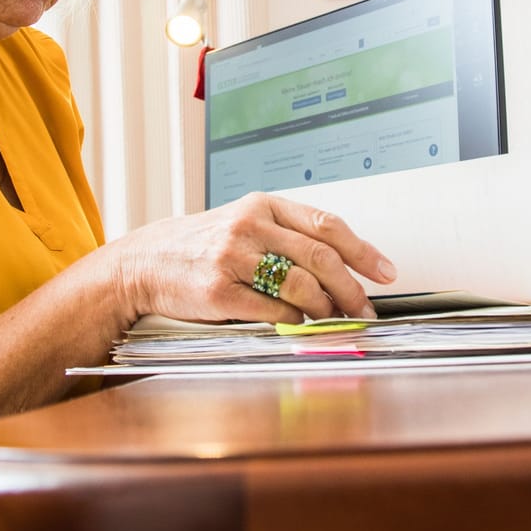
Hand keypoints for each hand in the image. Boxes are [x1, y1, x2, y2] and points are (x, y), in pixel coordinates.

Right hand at [107, 192, 396, 325]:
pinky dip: (294, 321)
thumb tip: (344, 266)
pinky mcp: (218, 292)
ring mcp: (232, 258)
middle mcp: (249, 226)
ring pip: (300, 285)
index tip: (386, 272)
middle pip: (320, 258)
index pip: (326, 225)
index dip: (363, 250)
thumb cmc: (202, 245)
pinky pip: (271, 310)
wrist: (144, 262)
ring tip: (335, 319)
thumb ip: (288, 236)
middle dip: (351, 288)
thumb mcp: (244, 223)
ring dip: (327, 308)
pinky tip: (301, 325)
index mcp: (263, 205)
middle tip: (364, 308)